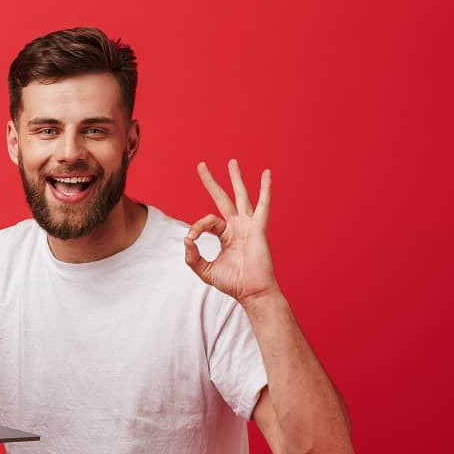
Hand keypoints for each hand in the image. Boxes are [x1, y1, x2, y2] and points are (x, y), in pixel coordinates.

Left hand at [184, 159, 277, 302]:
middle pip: (223, 198)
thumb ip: (193, 257)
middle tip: (201, 165)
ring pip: (241, 196)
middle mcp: (237, 227)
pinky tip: (267, 174)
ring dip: (236, 179)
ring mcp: (248, 225)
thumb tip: (186, 239)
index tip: (191, 239)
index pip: (207, 222)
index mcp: (226, 235)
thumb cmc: (233, 283)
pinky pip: (263, 205)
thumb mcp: (206, 271)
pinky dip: (265, 189)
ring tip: (231, 162)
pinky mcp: (258, 228)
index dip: (197, 227)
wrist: (251, 292)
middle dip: (212, 182)